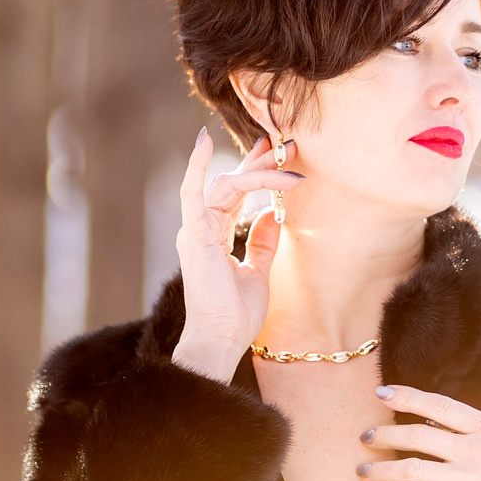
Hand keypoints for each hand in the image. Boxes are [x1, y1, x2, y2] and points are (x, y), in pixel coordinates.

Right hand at [170, 127, 302, 380]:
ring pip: (227, 185)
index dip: (255, 170)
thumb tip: (275, 212)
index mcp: (213, 236)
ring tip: (285, 157)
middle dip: (261, 162)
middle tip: (287, 144)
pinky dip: (196, 166)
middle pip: (233, 183)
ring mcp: (195, 230)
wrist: (222, 339)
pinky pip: (192, 192)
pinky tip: (202, 140)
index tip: (278, 153)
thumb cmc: (236, 315)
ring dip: (258, 169)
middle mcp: (201, 228)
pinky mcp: (194, 234)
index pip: (235, 194)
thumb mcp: (258, 272)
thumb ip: (263, 242)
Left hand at [357, 385, 480, 480]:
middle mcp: (475, 448)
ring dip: (382, 470)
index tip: (381, 392)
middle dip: (384, 434)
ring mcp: (471, 479)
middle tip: (364, 437)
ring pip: (413, 469)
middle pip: (416, 435)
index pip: (438, 405)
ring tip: (363, 472)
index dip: (406, 396)